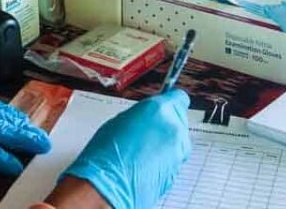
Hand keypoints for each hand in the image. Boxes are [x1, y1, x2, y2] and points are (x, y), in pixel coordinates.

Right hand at [62, 90, 191, 208]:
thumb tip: (150, 116)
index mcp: (160, 110)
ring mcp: (178, 151)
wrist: (107, 187)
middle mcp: (174, 128)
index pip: (179, 97)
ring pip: (178, 140)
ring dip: (166, 143)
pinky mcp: (178, 170)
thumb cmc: (106, 154)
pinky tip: (146, 163)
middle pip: (179, 120)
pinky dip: (165, 159)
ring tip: (144, 150)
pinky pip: (175, 158)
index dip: (170, 102)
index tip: (165, 105)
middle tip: (149, 131)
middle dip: (166, 124)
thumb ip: (143, 115)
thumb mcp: (121, 120)